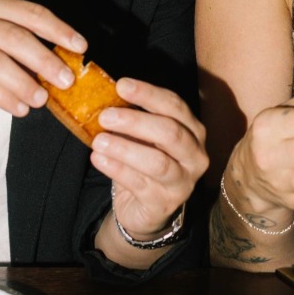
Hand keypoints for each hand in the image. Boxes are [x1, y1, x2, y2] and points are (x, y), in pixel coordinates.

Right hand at [0, 0, 85, 117]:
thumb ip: (19, 44)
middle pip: (14, 36)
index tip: (80, 46)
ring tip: (42, 99)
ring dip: (24, 82)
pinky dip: (4, 97)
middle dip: (45, 59)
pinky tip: (20, 108)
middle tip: (67, 80)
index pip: (28, 13)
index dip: (58, 29)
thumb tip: (63, 64)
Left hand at [90, 79, 208, 238]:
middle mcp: (195, 156)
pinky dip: (117, 169)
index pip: (175, 106)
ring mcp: (183, 182)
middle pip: (170, 133)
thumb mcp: (143, 137)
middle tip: (105, 116)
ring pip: (157, 162)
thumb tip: (104, 95)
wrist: (144, 209)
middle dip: (135, 121)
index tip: (120, 85)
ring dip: (124, 148)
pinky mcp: (164, 204)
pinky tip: (98, 159)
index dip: (148, 93)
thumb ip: (132, 117)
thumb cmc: (143, 164)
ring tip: (98, 141)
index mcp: (192, 131)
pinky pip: (140, 184)